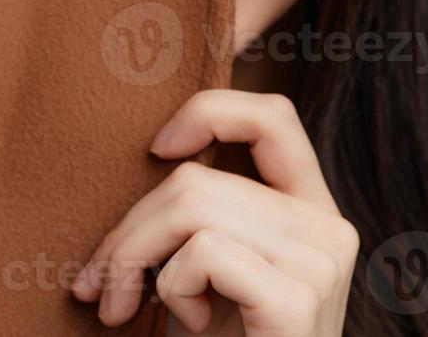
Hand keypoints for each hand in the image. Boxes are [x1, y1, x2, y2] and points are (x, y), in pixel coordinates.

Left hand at [71, 89, 359, 335]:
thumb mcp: (214, 277)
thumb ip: (204, 219)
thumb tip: (153, 151)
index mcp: (313, 215)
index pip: (274, 116)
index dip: (209, 111)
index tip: (156, 147)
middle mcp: (329, 229)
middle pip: (199, 178)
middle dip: (129, 230)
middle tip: (97, 287)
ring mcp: (320, 262)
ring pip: (191, 207)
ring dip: (134, 260)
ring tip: (129, 309)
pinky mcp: (297, 297)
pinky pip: (201, 252)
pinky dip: (170, 290)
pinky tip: (189, 329)